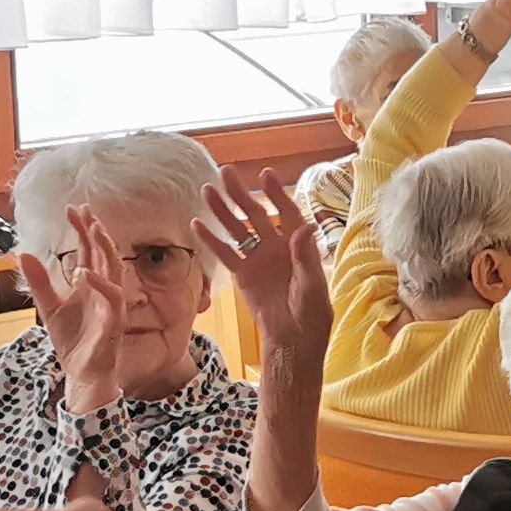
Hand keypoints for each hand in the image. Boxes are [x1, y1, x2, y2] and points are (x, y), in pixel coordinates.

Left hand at [21, 213, 132, 413]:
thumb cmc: (72, 342)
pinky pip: (112, 296)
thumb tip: (24, 253)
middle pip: (104, 252)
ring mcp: (111, 304)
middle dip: (95, 230)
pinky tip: (82, 272)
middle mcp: (104, 289)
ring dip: (104, 248)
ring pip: (114, 268)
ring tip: (93, 229)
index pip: (88, 250)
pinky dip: (97, 282)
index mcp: (90, 285)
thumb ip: (39, 282)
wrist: (82, 374)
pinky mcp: (114, 320)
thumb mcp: (48, 308)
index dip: (82, 229)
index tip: (72, 209)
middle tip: (84, 210)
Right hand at [194, 173, 329, 361]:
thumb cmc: (311, 314)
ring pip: (237, 229)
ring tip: (207, 189)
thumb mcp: (313, 285)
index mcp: (296, 246)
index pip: (286, 212)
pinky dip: (212, 240)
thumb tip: (305, 228)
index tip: (266, 174)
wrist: (293, 339)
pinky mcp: (242, 275)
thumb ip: (306, 257)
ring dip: (223, 210)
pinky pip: (225, 254)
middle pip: (257, 214)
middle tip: (226, 171)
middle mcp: (275, 247)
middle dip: (242, 193)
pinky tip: (197, 223)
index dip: (276, 194)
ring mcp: (257, 259)